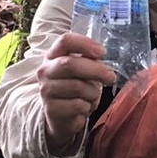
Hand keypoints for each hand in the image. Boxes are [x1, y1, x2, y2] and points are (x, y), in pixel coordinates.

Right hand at [37, 32, 118, 154]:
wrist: (62, 116)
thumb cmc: (75, 89)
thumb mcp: (81, 71)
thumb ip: (89, 61)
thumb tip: (103, 59)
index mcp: (53, 55)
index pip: (65, 41)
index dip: (85, 44)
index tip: (102, 52)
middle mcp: (45, 71)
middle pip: (70, 64)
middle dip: (96, 70)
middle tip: (110, 76)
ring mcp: (46, 90)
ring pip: (77, 87)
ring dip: (93, 93)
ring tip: (92, 96)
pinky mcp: (51, 109)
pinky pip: (78, 105)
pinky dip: (88, 106)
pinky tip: (84, 107)